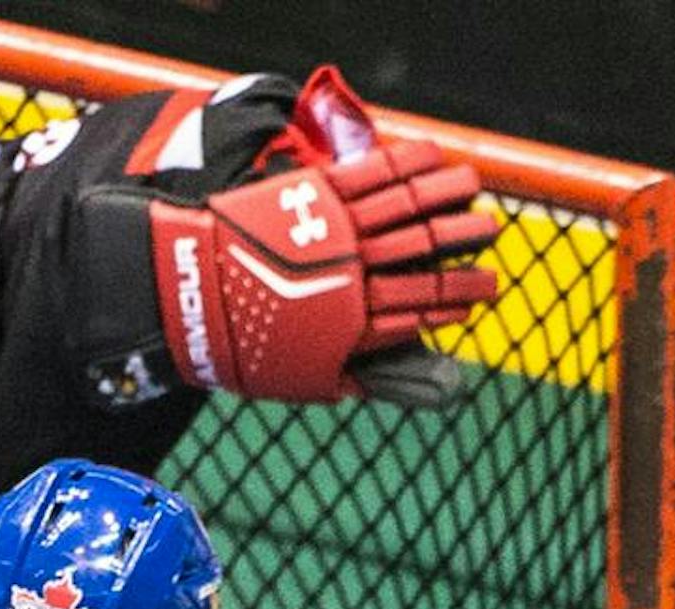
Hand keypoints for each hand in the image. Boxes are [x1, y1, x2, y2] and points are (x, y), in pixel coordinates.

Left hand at [144, 68, 500, 405]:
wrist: (184, 292)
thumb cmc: (238, 344)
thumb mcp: (298, 379)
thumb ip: (351, 379)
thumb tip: (383, 388)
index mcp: (356, 327)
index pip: (423, 308)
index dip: (458, 297)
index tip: (484, 290)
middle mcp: (355, 277)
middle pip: (427, 255)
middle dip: (465, 243)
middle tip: (490, 235)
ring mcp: (337, 232)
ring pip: (410, 208)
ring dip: (450, 194)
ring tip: (474, 188)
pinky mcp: (316, 194)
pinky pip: (375, 173)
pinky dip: (411, 161)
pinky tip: (433, 155)